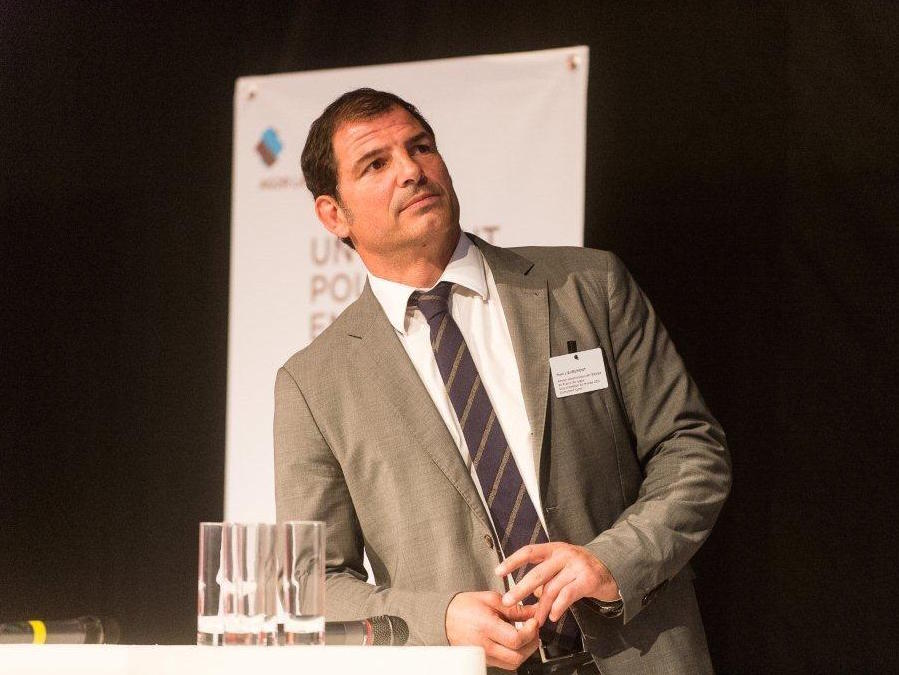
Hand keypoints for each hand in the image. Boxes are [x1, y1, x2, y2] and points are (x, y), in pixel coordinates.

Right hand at [445, 591, 539, 670]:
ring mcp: (484, 656)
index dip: (530, 632)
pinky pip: (505, 664)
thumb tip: (533, 612)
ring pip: (513, 663)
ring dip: (525, 651)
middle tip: (533, 629)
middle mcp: (484, 646)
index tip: (533, 621)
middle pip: (517, 656)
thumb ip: (514, 608)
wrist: (445, 618)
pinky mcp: (484, 661)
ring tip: (526, 636)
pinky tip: (515, 642)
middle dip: (532, 643)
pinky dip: (515, 654)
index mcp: (486, 627)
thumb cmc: (464, 607)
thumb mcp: (490, 599)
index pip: (516, 639)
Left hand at [495, 542, 618, 624]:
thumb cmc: (579, 568)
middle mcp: (564, 555)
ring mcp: (577, 566)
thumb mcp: (560, 566)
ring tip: (535, 619)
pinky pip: (568, 595)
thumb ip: (545, 577)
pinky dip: (558, 607)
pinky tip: (553, 616)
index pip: (529, 552)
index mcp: (553, 549)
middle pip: (538, 573)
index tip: (498, 572)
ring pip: (552, 588)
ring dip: (541, 606)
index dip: (512, 561)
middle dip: (520, 589)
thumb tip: (529, 594)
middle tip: (508, 601)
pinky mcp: (588, 579)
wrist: (611, 568)